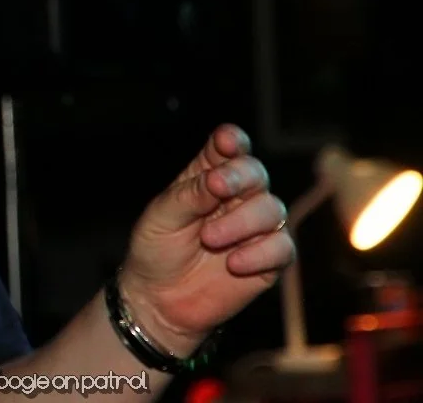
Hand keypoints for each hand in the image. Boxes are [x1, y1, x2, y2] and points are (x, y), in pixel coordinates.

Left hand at [119, 124, 294, 354]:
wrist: (160, 299)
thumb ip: (189, 194)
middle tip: (217, 188)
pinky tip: (233, 263)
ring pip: (273, 208)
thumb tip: (218, 178)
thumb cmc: (156, 249)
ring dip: (242, 221)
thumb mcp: (161, 217)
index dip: (232, 141)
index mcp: (207, 176)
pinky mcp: (269, 258)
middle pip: (256, 172)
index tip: (226, 143)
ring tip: (209, 239)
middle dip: (240, 177)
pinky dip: (260, 253)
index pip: (228, 148)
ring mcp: (255, 227)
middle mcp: (237, 196)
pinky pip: (283, 247)